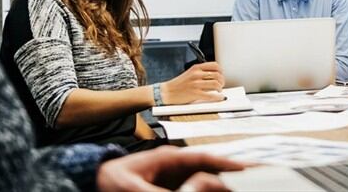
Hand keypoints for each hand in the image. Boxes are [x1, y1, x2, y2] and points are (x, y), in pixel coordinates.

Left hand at [97, 145, 243, 191]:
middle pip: (209, 169)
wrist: (92, 182)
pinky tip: (220, 188)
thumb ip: (164, 191)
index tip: (247, 169)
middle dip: (232, 174)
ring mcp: (173, 178)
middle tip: (255, 177)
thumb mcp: (136, 188)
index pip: (204, 158)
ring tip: (243, 185)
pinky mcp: (169, 188)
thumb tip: (198, 186)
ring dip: (222, 183)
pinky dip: (207, 187)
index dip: (227, 163)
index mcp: (168, 158)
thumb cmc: (110, 180)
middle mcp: (175, 166)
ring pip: (204, 180)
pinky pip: (192, 187)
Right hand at [162, 62, 225, 104]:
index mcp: (196, 68)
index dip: (221, 71)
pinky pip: (211, 95)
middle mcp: (196, 74)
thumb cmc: (178, 84)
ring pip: (216, 84)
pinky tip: (218, 97)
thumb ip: (200, 72)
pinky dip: (217, 97)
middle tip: (221, 84)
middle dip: (222, 80)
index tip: (222, 75)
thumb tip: (214, 75)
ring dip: (220, 88)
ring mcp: (196, 84)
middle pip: (217, 75)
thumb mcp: (189, 73)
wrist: (167, 92)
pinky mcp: (195, 93)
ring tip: (219, 90)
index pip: (215, 65)